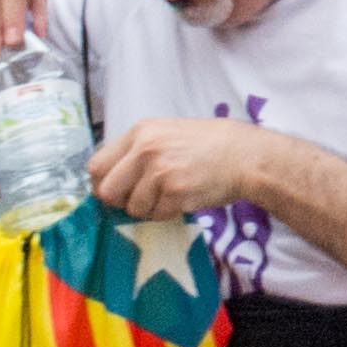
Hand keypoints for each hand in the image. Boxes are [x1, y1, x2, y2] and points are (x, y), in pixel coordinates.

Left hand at [86, 116, 270, 218]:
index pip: (97, 166)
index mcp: (142, 131)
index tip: (117, 190)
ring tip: (172, 194)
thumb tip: (112, 178)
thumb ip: (140, 150)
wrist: (249, 155)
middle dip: (121, 200)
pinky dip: (167, 213)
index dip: (103, 183)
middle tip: (141, 199)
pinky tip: (184, 198)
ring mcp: (160, 172)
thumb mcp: (171, 133)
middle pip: (107, 191)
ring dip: (149, 208)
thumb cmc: (213, 144)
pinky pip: (156, 215)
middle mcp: (146, 150)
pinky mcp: (175, 193)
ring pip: (132, 207)